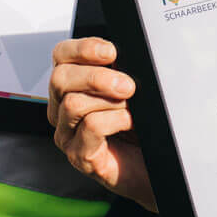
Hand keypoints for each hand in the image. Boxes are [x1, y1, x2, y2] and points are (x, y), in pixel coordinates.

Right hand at [47, 37, 157, 211]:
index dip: (83, 48)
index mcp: (71, 86)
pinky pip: (90, 127)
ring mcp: (67, 135)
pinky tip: (130, 123)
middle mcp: (61, 110)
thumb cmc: (142, 127)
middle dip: (96, 77)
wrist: (155, 167)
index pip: (61, 56)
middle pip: (60, 79)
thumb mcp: (130, 90)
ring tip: (132, 108)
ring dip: (109, 101)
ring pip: (73, 103)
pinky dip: (115, 120)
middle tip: (128, 86)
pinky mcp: (79, 156)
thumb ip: (120, 70)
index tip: (111, 51)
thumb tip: (123, 50)